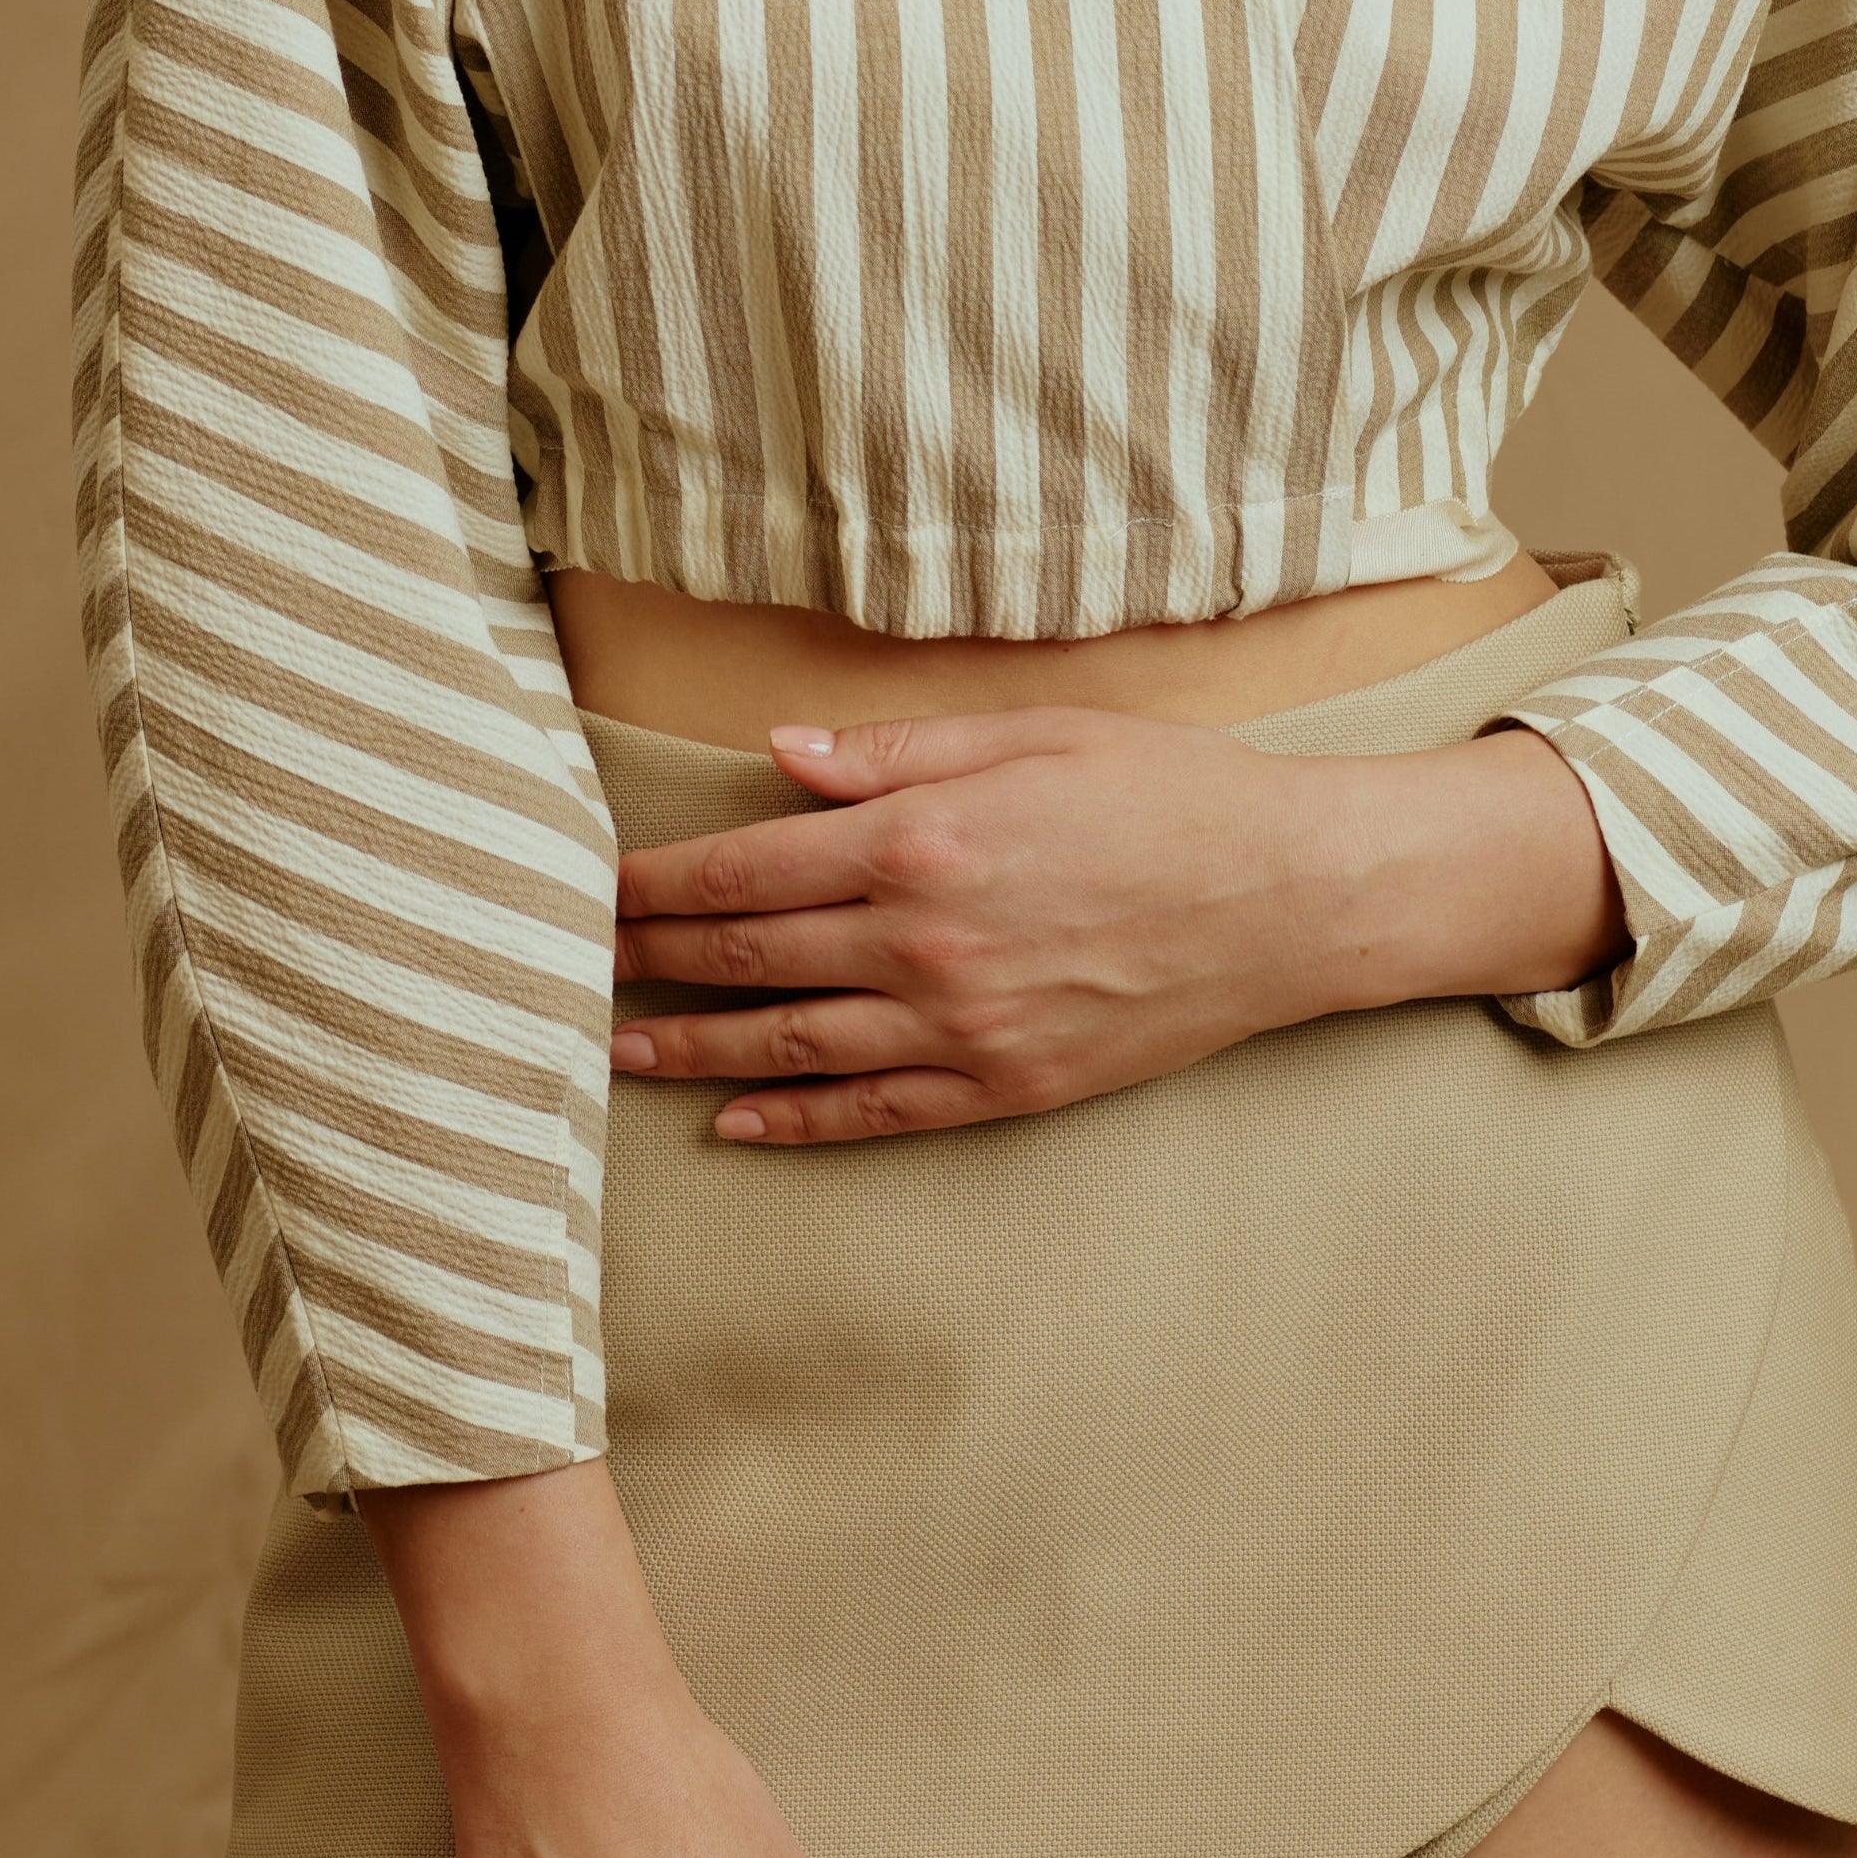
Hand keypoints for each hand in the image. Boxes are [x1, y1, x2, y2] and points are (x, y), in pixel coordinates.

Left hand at [606, 702, 1623, 1141]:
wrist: (1288, 897)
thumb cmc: (1166, 793)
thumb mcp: (1031, 733)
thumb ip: (896, 754)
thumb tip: (781, 756)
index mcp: (922, 839)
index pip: (745, 867)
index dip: (654, 883)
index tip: (589, 887)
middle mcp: (924, 941)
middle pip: (748, 957)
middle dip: (647, 963)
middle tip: (568, 968)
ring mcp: (963, 1026)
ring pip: (791, 1047)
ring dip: (692, 1052)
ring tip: (615, 1052)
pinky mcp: (1005, 1086)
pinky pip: (876, 1112)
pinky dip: (798, 1120)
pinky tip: (737, 1124)